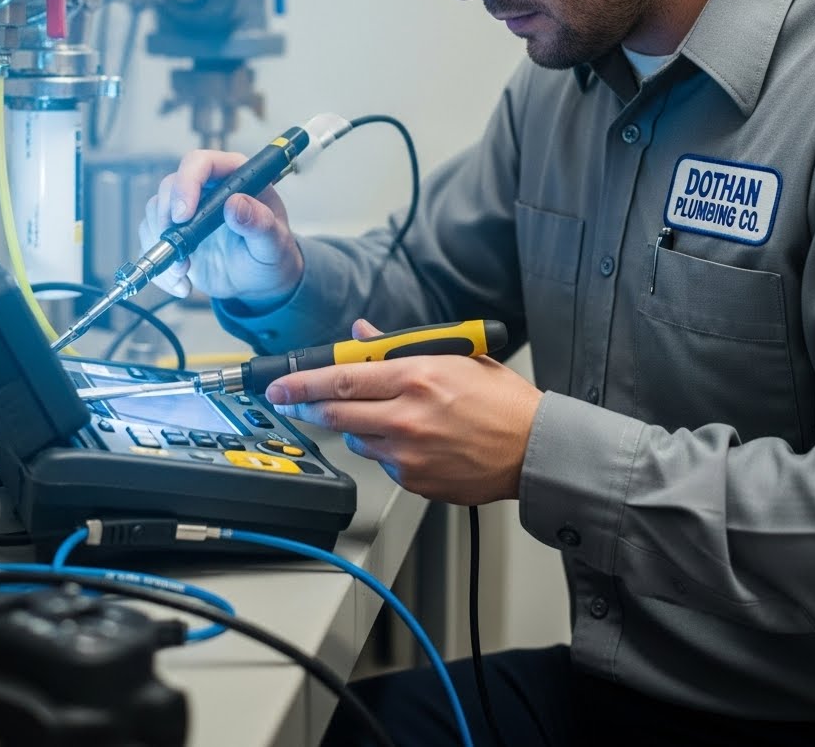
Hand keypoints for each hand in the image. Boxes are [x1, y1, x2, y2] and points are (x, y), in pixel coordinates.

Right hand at [138, 149, 303, 307]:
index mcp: (235, 177)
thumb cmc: (273, 253)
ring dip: (161, 245)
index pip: (201, 163)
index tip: (183, 215)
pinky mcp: (175, 235)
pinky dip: (160, 266)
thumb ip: (259, 223)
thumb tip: (236, 204)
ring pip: (155, 212)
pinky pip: (152, 242)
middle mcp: (207, 188)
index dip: (187, 183)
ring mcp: (188, 211)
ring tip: (184, 271)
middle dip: (166, 218)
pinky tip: (181, 284)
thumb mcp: (274, 242)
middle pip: (170, 186)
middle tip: (179, 249)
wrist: (261, 280)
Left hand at [265, 318, 541, 503]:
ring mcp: (410, 454)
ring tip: (379, 416)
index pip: (341, 379)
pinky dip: (386, 450)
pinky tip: (411, 440)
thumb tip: (363, 333)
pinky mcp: (416, 481)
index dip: (303, 382)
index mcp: (416, 377)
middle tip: (291, 402)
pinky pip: (384, 463)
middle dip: (306, 407)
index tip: (280, 384)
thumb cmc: (502, 400)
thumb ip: (400, 346)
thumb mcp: (454, 356)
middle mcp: (407, 417)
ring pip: (356, 440)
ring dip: (353, 427)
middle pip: (335, 414)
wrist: (534, 449)